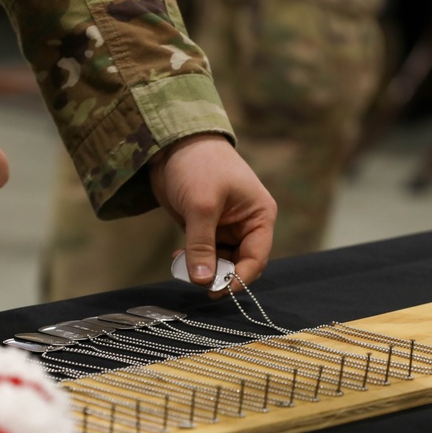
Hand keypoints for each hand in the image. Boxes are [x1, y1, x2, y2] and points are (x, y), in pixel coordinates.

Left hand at [149, 134, 276, 291]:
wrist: (172, 142)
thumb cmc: (199, 165)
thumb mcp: (202, 206)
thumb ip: (202, 245)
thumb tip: (202, 280)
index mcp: (259, 216)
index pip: (256, 258)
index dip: (239, 278)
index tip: (218, 290)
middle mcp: (246, 225)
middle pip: (238, 264)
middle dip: (218, 275)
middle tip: (197, 282)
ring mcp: (225, 228)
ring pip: (219, 261)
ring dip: (202, 268)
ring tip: (182, 265)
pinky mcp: (205, 228)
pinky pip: (203, 254)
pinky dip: (191, 260)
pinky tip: (177, 257)